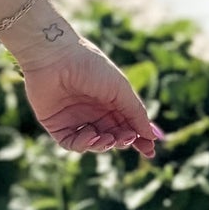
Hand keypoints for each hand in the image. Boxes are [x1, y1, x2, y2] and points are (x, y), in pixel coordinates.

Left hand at [19, 35, 161, 159]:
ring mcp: (74, 119)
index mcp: (110, 101)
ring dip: (103, 145)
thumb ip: (136, 113)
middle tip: (126, 138)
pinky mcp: (56, 125)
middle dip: (122, 141)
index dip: (139, 139)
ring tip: (107, 138)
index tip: (150, 151)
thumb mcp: (120, 89)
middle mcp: (93, 111)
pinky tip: (91, 135)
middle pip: (112, 136)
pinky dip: (83, 144)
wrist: (56, 57)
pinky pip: (71, 143)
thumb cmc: (91, 67)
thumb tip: (152, 136)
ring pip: (93, 143)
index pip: (127, 125)